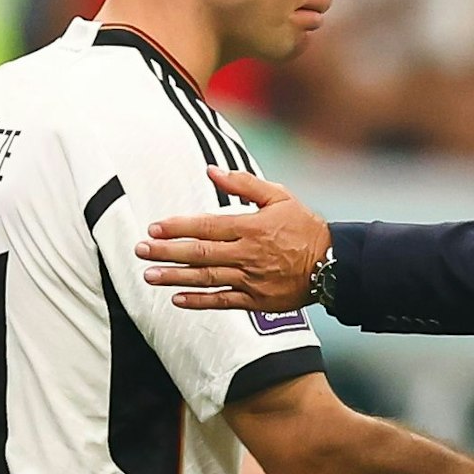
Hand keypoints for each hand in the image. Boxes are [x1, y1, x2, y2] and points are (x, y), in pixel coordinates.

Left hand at [137, 168, 329, 311]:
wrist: (333, 264)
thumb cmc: (304, 227)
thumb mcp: (279, 196)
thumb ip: (243, 184)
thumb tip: (211, 171)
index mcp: (251, 227)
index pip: (206, 226)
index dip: (177, 227)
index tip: (154, 227)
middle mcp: (247, 254)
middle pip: (199, 253)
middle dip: (166, 252)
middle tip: (140, 250)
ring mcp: (251, 280)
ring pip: (206, 278)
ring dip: (175, 278)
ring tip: (149, 275)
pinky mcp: (257, 300)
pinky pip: (223, 302)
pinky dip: (199, 301)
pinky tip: (178, 300)